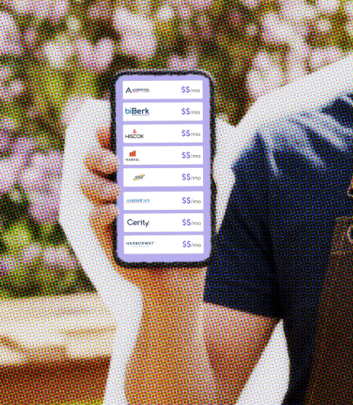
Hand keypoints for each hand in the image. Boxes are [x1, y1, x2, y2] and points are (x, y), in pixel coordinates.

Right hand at [80, 123, 204, 293]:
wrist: (179, 277)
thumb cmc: (188, 236)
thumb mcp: (199, 207)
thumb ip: (204, 183)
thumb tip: (214, 159)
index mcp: (137, 174)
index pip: (115, 146)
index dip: (107, 134)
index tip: (109, 128)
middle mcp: (118, 187)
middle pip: (93, 162)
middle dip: (98, 155)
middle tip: (115, 161)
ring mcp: (109, 209)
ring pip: (86, 185)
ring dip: (97, 183)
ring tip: (117, 190)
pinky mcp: (105, 234)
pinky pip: (93, 218)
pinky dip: (101, 212)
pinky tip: (116, 211)